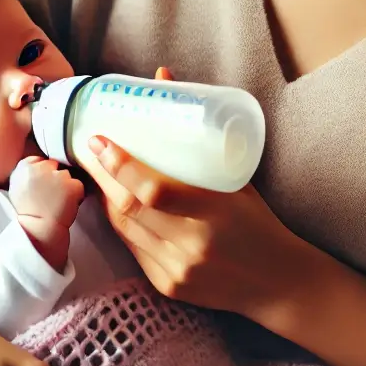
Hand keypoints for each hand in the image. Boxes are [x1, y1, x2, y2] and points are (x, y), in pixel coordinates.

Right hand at [10, 156, 84, 227]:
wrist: (39, 231)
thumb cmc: (28, 212)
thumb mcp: (17, 187)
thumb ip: (27, 173)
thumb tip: (38, 163)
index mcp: (24, 167)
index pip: (40, 160)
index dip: (43, 173)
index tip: (41, 186)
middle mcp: (41, 168)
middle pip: (54, 165)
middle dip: (55, 177)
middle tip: (51, 194)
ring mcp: (59, 176)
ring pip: (67, 175)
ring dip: (66, 185)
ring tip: (58, 201)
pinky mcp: (73, 185)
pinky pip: (78, 186)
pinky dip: (76, 195)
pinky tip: (67, 205)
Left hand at [76, 68, 304, 319]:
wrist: (277, 283)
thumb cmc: (258, 222)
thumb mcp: (236, 180)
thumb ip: (198, 138)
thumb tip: (164, 79)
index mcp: (216, 213)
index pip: (156, 191)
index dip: (122, 165)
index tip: (100, 140)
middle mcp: (192, 245)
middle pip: (131, 209)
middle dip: (102, 175)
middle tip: (88, 147)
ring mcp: (177, 270)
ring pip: (125, 229)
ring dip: (105, 196)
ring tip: (96, 169)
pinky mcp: (168, 286)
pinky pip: (134, 249)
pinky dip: (121, 222)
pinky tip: (115, 201)